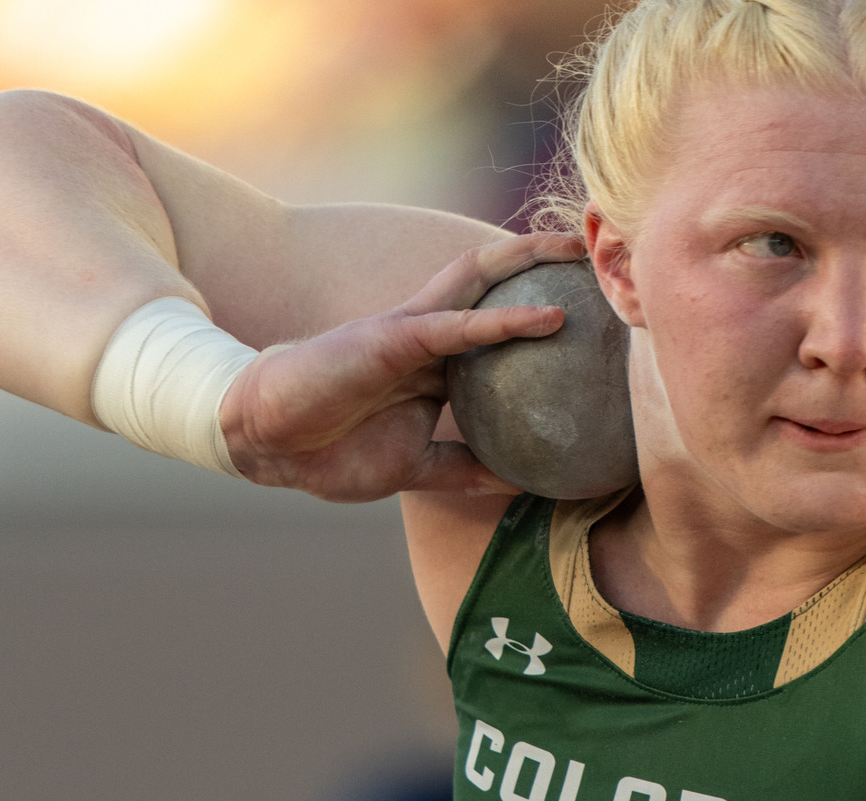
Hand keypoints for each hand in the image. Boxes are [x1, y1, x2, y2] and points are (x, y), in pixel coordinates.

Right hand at [220, 233, 584, 500]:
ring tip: (583, 250)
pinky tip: (550, 319)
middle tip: (599, 252)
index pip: (495, 320)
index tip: (591, 307)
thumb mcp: (415, 466)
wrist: (267, 444)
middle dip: (543, 261)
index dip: (538, 305)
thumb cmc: (331, 451)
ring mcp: (412, 332)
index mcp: (434, 364)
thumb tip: (519, 484)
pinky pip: (460, 326)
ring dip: (532, 261)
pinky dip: (507, 320)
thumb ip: (464, 468)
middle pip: (495, 282)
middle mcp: (428, 336)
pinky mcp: (395, 339)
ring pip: (482, 282)